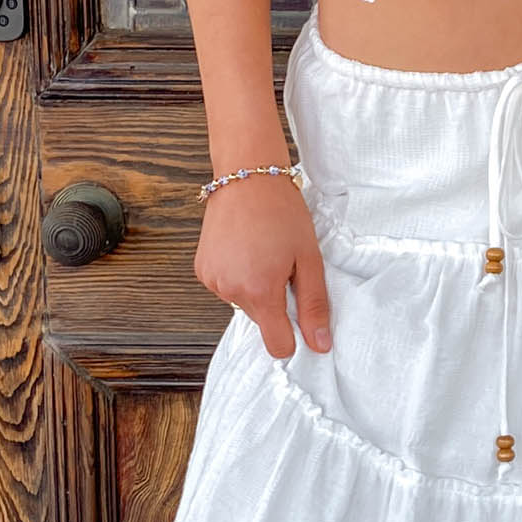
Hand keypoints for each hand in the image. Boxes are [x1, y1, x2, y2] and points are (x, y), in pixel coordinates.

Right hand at [193, 173, 331, 359]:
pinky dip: (238, 277)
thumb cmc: (282, 212)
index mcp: (259, 292)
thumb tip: (320, 344)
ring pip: (244, 304)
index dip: (293, 336)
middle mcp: (230, 290)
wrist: (247, 176)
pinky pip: (228, 288)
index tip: (300, 315)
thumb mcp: (309, 260)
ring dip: (256, 288)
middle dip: (275, 301)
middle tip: (282, 266)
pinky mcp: (202, 270)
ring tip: (262, 253)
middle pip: (262, 322)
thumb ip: (314, 307)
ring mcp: (212, 281)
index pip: (277, 345)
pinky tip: (245, 251)